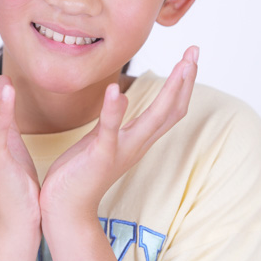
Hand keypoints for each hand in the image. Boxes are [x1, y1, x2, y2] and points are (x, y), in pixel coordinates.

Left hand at [40, 46, 198, 224]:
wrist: (65, 210)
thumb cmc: (79, 173)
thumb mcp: (102, 140)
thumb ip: (113, 122)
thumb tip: (119, 99)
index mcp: (137, 139)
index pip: (170, 110)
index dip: (183, 84)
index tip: (191, 57)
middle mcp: (136, 145)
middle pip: (172, 110)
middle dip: (185, 80)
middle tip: (195, 51)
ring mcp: (121, 151)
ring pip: (155, 119)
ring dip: (170, 91)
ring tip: (182, 65)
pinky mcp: (100, 156)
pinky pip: (110, 130)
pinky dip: (114, 110)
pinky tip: (116, 89)